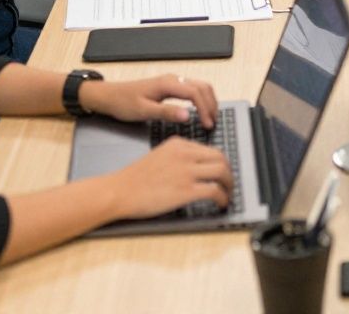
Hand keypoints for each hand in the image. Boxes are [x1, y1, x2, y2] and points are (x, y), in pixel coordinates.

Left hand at [82, 73, 219, 127]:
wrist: (109, 96)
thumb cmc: (123, 103)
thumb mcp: (144, 111)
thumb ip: (166, 112)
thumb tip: (188, 116)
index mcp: (168, 84)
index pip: (195, 93)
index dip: (205, 109)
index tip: (207, 125)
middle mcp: (173, 79)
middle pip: (202, 86)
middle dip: (211, 104)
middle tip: (212, 123)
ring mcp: (172, 81)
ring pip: (199, 86)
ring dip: (208, 100)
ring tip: (210, 118)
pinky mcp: (170, 86)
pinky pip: (192, 88)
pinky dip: (201, 98)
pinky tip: (200, 110)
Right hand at [108, 137, 233, 219]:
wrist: (119, 191)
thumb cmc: (134, 179)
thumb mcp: (159, 156)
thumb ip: (178, 157)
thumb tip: (196, 168)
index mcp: (178, 144)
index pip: (209, 150)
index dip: (220, 163)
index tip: (221, 174)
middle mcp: (185, 154)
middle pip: (220, 158)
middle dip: (228, 173)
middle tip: (228, 184)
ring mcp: (186, 171)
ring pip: (222, 172)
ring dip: (229, 185)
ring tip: (227, 195)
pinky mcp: (186, 190)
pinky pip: (214, 191)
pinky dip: (222, 198)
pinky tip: (220, 204)